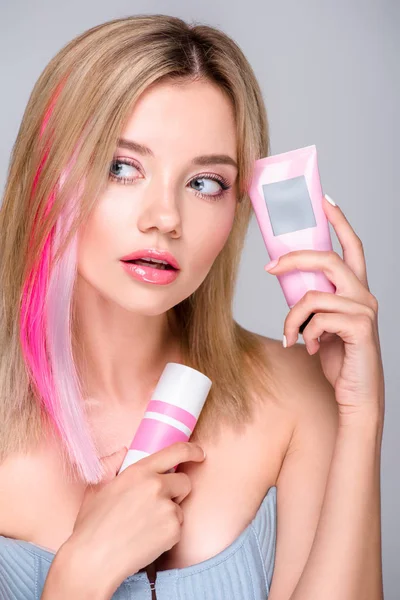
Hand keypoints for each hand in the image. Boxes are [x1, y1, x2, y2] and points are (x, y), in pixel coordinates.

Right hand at [67, 441, 205, 594]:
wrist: (94, 560)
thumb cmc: (92, 525)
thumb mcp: (97, 487)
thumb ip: (112, 465)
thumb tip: (123, 452)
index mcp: (139, 471)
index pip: (176, 451)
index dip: (192, 450)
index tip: (199, 454)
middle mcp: (156, 485)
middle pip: (185, 481)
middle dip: (177, 490)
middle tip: (159, 503)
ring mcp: (166, 508)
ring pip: (180, 507)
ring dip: (169, 514)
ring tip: (145, 525)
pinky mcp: (173, 530)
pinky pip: (178, 527)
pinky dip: (167, 533)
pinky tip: (147, 538)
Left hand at [264, 194, 383, 419]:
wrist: (354, 395)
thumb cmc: (337, 358)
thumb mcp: (321, 323)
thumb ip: (313, 300)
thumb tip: (287, 280)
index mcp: (355, 289)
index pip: (351, 246)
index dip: (339, 221)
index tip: (323, 200)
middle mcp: (363, 294)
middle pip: (328, 259)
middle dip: (295, 258)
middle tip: (270, 266)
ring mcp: (363, 310)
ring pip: (312, 296)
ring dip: (292, 318)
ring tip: (291, 336)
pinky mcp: (359, 328)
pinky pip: (317, 319)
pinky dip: (304, 334)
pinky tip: (308, 348)